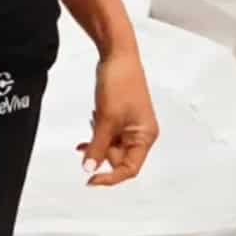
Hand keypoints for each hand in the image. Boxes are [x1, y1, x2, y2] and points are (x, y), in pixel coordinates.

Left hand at [76, 50, 158, 185]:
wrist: (117, 55)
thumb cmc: (119, 84)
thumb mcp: (106, 119)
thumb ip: (97, 146)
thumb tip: (89, 169)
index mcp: (146, 136)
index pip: (130, 168)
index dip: (110, 177)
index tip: (90, 180)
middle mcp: (141, 133)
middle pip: (118, 157)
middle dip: (101, 149)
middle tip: (92, 133)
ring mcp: (131, 125)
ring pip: (110, 146)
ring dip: (98, 138)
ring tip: (96, 117)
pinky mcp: (121, 117)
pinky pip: (108, 134)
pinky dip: (98, 133)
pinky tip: (90, 125)